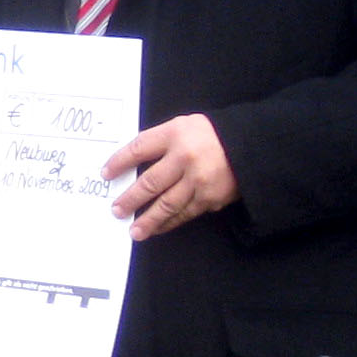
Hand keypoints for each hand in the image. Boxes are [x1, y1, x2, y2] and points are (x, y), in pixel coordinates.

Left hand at [103, 113, 236, 239]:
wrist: (251, 146)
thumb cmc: (211, 135)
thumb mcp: (183, 126)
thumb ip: (160, 141)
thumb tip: (131, 163)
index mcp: (175, 134)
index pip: (139, 149)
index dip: (119, 163)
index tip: (105, 174)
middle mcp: (185, 158)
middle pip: (149, 182)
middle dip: (130, 199)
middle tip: (116, 210)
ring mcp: (198, 180)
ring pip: (166, 205)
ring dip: (147, 220)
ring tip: (133, 230)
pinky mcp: (210, 198)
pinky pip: (184, 214)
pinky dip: (169, 223)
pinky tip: (158, 228)